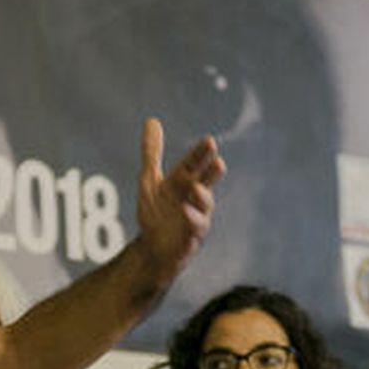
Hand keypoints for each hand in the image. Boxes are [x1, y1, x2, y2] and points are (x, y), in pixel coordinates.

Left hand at [135, 119, 225, 284]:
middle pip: (206, 183)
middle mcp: (194, 199)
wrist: (153, 248)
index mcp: (184, 182)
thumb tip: (152, 120)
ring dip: (202, 199)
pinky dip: (192, 224)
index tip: (209, 141)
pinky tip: (187, 214)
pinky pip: (193, 233)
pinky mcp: (189, 240)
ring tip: (196, 189)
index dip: (201, 154)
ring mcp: (194, 219)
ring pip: (203, 209)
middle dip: (212, 174)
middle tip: (218, 162)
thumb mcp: (149, 179)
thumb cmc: (156, 212)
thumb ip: (152, 152)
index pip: (194, 164)